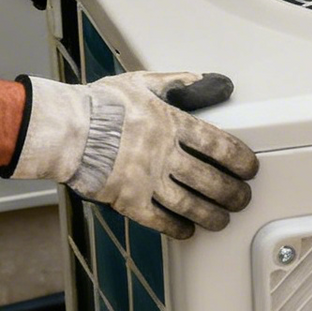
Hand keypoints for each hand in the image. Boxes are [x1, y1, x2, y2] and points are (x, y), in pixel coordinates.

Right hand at [5, 72, 258, 237]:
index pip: (219, 145)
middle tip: (241, 199)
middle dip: (233, 194)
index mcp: (171, 124)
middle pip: (211, 180)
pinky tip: (188, 231)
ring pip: (191, 205)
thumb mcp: (140, 83)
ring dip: (212, 215)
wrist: (62, 129)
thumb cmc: (98, 105)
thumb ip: (175, 83)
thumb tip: (205, 79)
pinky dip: (177, 228)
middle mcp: (164, 154)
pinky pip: (160, 221)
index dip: (240, 161)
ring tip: (223, 220)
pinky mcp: (128, 201)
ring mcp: (147, 180)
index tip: (249, 169)